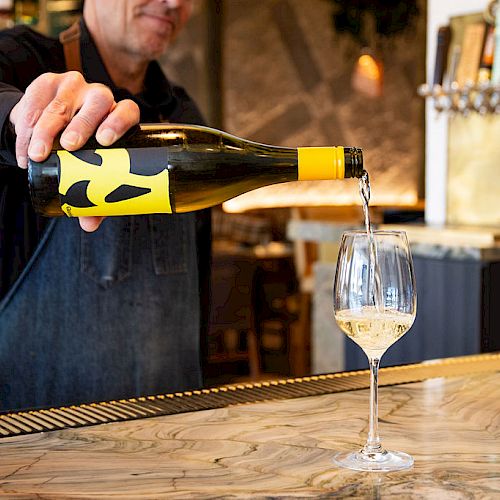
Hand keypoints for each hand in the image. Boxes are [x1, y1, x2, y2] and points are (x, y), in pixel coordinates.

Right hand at [9, 71, 140, 231]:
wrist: (52, 126)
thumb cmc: (83, 151)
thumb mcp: (91, 168)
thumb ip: (94, 194)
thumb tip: (89, 225)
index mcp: (119, 115)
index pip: (127, 111)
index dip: (119, 122)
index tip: (106, 141)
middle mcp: (99, 96)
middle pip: (95, 105)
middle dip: (79, 126)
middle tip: (67, 147)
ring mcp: (73, 87)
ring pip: (60, 105)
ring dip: (44, 131)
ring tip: (35, 155)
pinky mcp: (45, 83)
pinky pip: (33, 102)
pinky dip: (25, 128)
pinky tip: (23, 148)